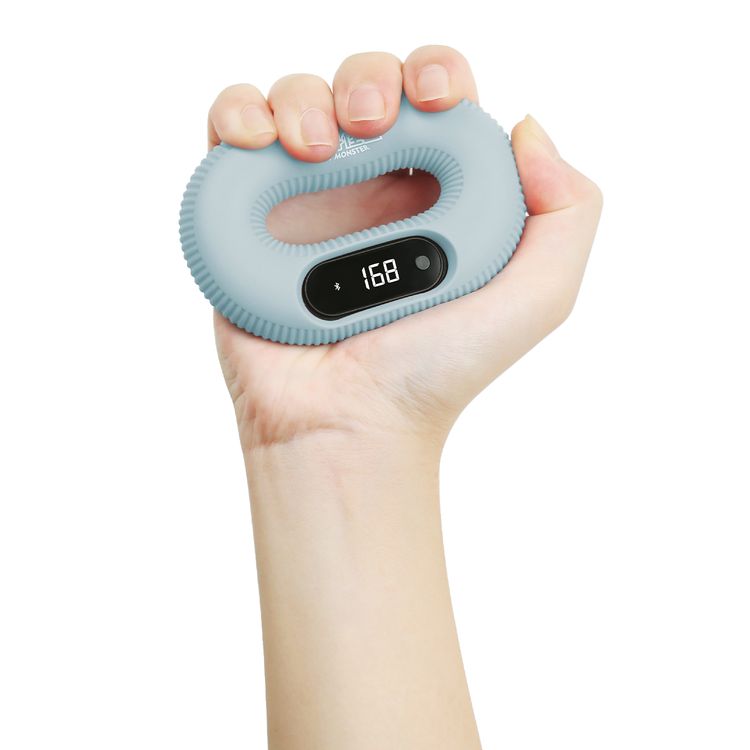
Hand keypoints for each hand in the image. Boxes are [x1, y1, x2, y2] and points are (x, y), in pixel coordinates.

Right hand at [208, 45, 602, 451]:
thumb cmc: (436, 371)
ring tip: (313, 152)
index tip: (435, 101)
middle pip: (365, 84)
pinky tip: (258, 143)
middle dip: (369, 79)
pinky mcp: (245, 216)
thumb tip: (524, 129)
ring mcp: (306, 200)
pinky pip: (230, 135)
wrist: (347, 422)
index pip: (436, 97)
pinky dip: (237, 115)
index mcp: (436, 194)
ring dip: (304, 98)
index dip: (437, 73)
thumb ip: (567, 212)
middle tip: (369, 126)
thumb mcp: (535, 298)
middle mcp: (371, 189)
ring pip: (298, 98)